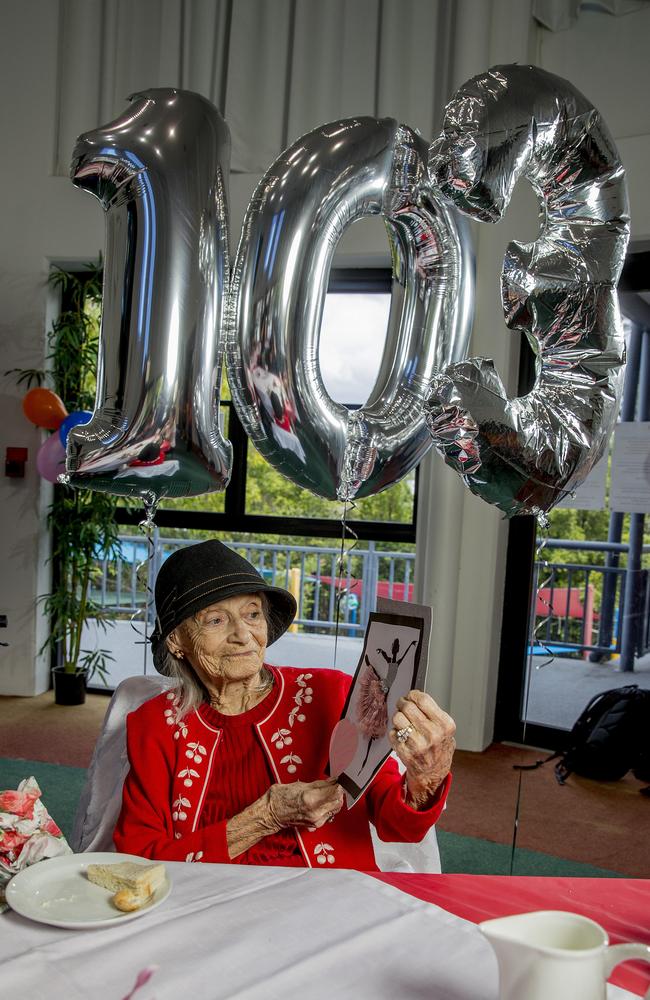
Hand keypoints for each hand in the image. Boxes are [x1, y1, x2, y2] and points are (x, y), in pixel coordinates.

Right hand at [265, 778, 343, 831]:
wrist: (271, 814)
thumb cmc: (281, 797)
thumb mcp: (300, 785)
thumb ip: (320, 784)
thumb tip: (333, 781)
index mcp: (311, 799)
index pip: (336, 791)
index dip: (340, 784)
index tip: (340, 779)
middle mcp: (316, 812)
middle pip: (338, 801)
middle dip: (339, 792)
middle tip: (335, 785)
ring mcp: (316, 820)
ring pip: (335, 808)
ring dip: (335, 799)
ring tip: (328, 792)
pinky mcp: (316, 824)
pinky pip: (329, 814)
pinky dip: (329, 806)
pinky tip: (323, 801)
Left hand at [388, 690, 455, 808]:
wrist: (433, 774)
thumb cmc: (439, 748)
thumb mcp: (445, 730)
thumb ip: (433, 713)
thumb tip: (415, 697)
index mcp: (445, 725)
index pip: (423, 700)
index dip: (413, 695)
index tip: (411, 696)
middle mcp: (433, 734)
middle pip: (408, 707)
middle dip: (402, 703)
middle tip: (402, 705)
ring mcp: (418, 744)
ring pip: (397, 718)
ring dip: (398, 718)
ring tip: (403, 722)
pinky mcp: (405, 752)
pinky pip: (393, 733)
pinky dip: (395, 732)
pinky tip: (402, 736)